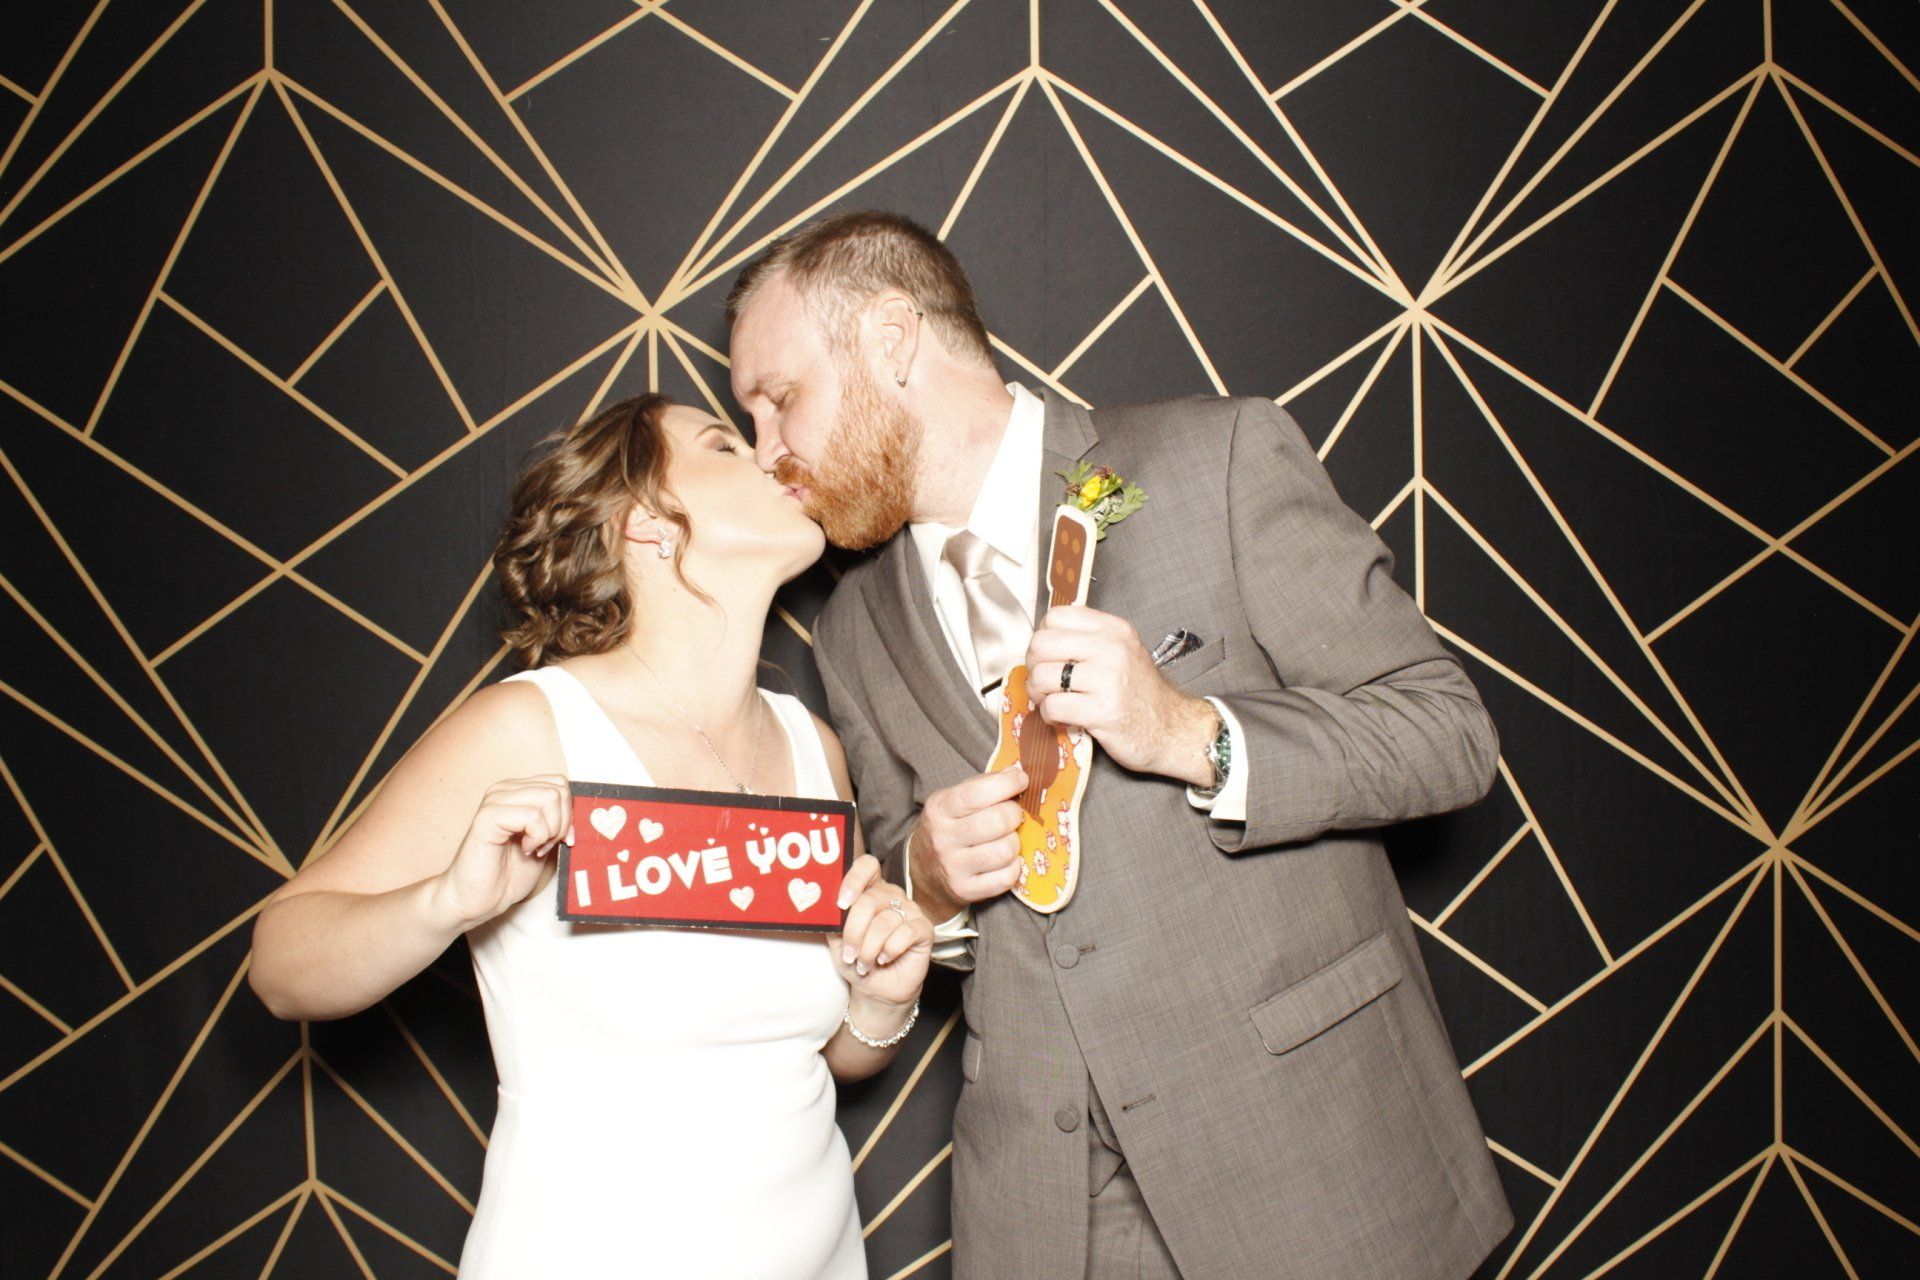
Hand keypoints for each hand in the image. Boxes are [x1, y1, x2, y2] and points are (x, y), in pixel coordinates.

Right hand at [433, 774, 571, 929]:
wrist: (476, 899)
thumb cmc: (507, 874)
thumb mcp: (545, 842)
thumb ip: (559, 821)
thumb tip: (584, 809)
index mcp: (517, 792)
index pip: (559, 782)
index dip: (569, 813)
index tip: (561, 839)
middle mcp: (504, 790)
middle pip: (558, 788)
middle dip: (562, 822)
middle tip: (545, 846)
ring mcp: (494, 801)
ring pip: (549, 798)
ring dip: (551, 830)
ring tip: (534, 848)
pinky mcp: (487, 817)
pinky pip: (532, 816)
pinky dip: (538, 837)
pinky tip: (524, 850)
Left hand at [830, 855, 930, 1008]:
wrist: (877, 989)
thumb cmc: (857, 960)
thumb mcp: (836, 941)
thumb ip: (832, 921)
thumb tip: (823, 908)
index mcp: (870, 890)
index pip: (867, 866)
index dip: (854, 879)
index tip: (841, 903)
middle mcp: (891, 895)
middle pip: (869, 900)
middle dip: (854, 932)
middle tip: (849, 953)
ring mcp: (910, 910)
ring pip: (884, 922)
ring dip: (869, 948)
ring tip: (864, 963)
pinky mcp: (924, 928)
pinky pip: (905, 933)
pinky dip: (889, 950)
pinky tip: (883, 959)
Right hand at [910, 764, 1028, 912]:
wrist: (921, 871)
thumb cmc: (948, 828)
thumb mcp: (954, 801)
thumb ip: (984, 784)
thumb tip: (1017, 772)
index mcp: (939, 809)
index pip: (977, 793)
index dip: (1007, 784)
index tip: (1021, 781)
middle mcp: (943, 838)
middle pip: (997, 822)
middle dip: (1015, 814)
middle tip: (1014, 815)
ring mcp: (953, 867)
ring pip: (1005, 851)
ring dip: (1014, 843)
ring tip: (1007, 839)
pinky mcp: (965, 890)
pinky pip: (1005, 878)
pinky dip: (1013, 868)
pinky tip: (1005, 861)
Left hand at [1026, 605, 1216, 784]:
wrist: (1173, 729)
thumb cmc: (1141, 693)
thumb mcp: (1123, 651)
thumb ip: (1089, 639)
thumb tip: (1044, 640)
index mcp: (1113, 629)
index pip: (1055, 617)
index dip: (1042, 638)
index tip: (1049, 656)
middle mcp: (1112, 649)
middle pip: (1041, 644)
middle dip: (1033, 666)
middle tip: (1043, 681)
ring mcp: (1108, 680)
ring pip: (1042, 676)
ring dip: (1038, 693)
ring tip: (1050, 700)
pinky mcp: (1102, 712)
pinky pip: (1053, 707)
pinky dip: (1049, 715)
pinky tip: (1062, 717)